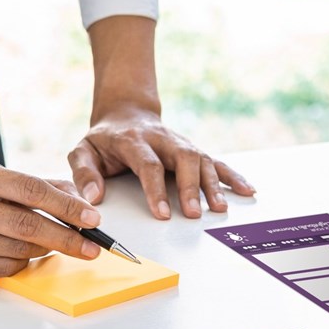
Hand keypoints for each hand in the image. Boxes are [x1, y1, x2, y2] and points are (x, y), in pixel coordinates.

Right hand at [0, 157, 102, 281]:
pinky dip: (21, 262)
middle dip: (67, 238)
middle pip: (27, 225)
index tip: (93, 219)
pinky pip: (3, 268)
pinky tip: (18, 253)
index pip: (30, 190)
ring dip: (43, 249)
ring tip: (48, 243)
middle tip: (92, 247)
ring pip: (18, 249)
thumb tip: (80, 200)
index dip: (67, 206)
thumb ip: (33, 185)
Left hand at [77, 15, 254, 219]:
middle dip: (191, 187)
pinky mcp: (193, 150)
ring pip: (203, 159)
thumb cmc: (105, 140)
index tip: (162, 214)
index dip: (156, 189)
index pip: (149, 164)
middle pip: (183, 158)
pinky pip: (216, 161)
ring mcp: (181, 144)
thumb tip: (93, 197)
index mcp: (134, 140)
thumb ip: (84, 172)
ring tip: (219, 209)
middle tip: (194, 214)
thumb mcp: (83, 151)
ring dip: (213, 184)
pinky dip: (232, 175)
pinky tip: (246, 189)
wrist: (127, 115)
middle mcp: (163, 140)